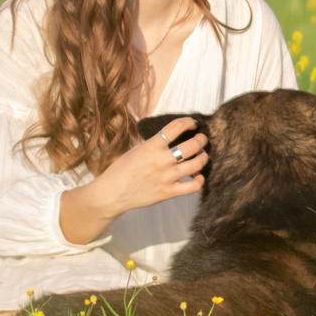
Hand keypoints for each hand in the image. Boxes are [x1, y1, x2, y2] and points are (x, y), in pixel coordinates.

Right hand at [58, 117, 206, 244]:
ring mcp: (167, 177)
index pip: (175, 128)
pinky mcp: (169, 192)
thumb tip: (170, 135)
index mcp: (151, 147)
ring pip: (196, 164)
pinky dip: (199, 180)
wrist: (113, 193)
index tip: (193, 123)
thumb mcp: (136, 149)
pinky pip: (193, 186)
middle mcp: (161, 161)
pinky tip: (197, 176)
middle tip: (202, 139)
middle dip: (201, 140)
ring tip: (202, 155)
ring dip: (203, 157)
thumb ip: (154, 143)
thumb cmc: (121, 170)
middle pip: (192, 146)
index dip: (188, 122)